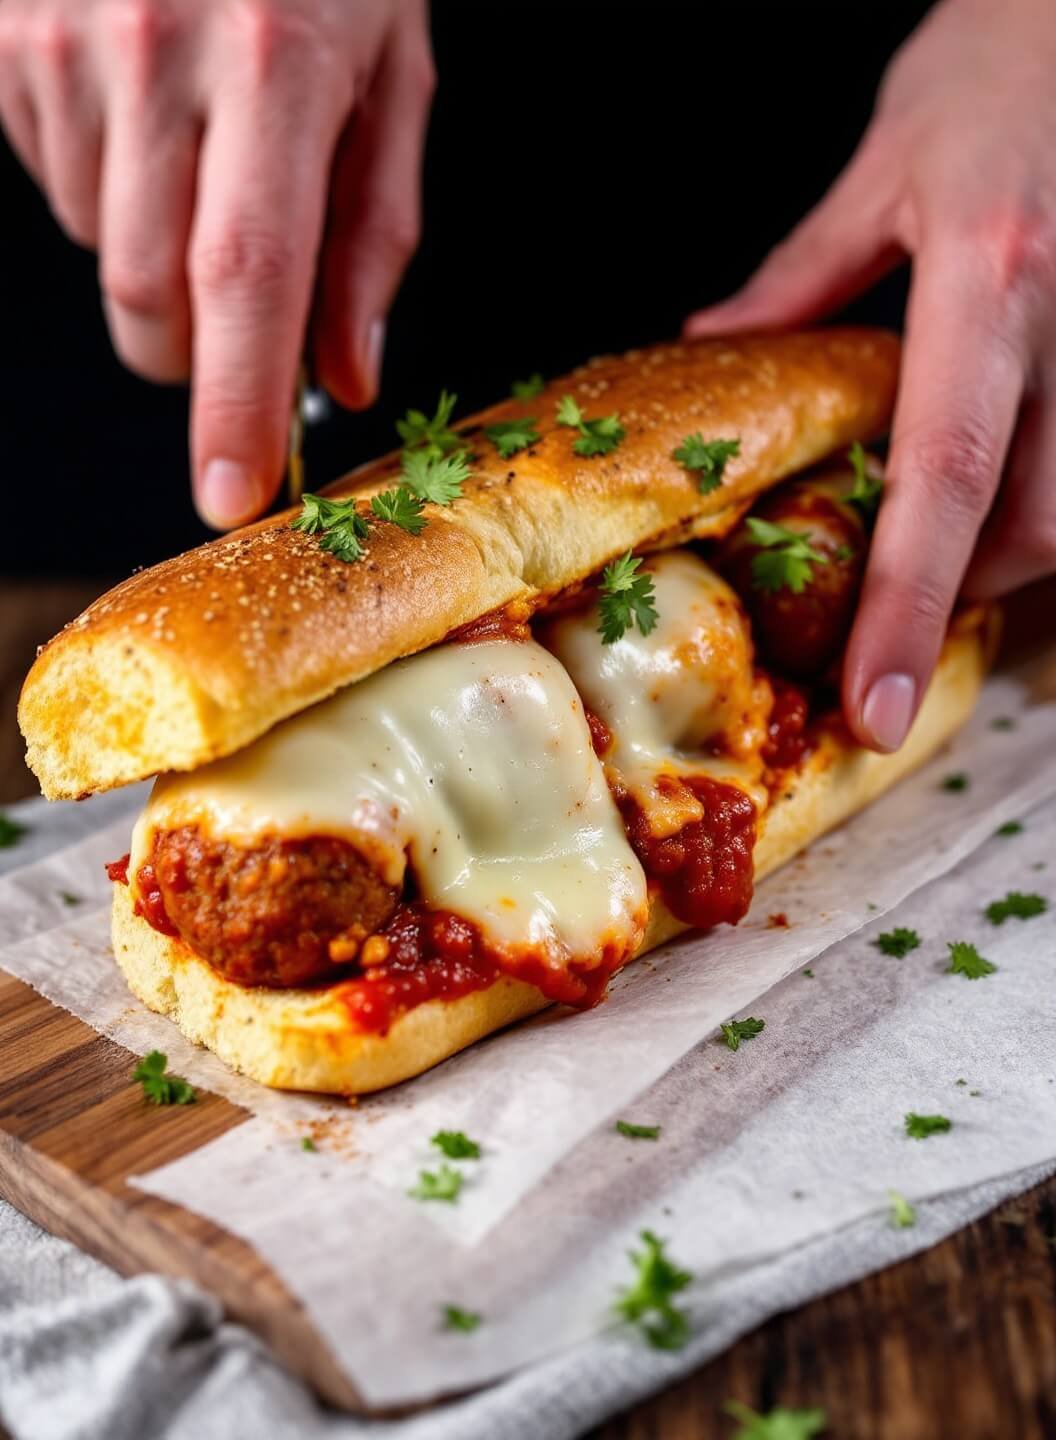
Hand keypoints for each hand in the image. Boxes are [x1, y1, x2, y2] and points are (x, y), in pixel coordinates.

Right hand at [0, 0, 433, 527]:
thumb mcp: (389, 76)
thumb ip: (372, 236)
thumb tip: (345, 373)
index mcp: (276, 60)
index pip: (248, 277)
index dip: (235, 402)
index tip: (229, 492)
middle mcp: (158, 49)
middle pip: (149, 296)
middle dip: (194, 351)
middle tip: (237, 310)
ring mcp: (63, 38)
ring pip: (93, 250)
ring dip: (148, 255)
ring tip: (200, 154)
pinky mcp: (8, 38)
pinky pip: (50, 180)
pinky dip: (102, 187)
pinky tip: (143, 113)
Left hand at [684, 0, 1055, 751]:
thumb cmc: (1002, 65)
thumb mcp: (886, 169)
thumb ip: (805, 279)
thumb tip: (718, 344)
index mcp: (989, 282)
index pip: (944, 480)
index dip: (908, 609)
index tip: (875, 705)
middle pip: (1031, 527)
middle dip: (958, 598)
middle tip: (886, 634)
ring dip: (1000, 559)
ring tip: (927, 567)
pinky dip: (1033, 505)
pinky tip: (990, 500)